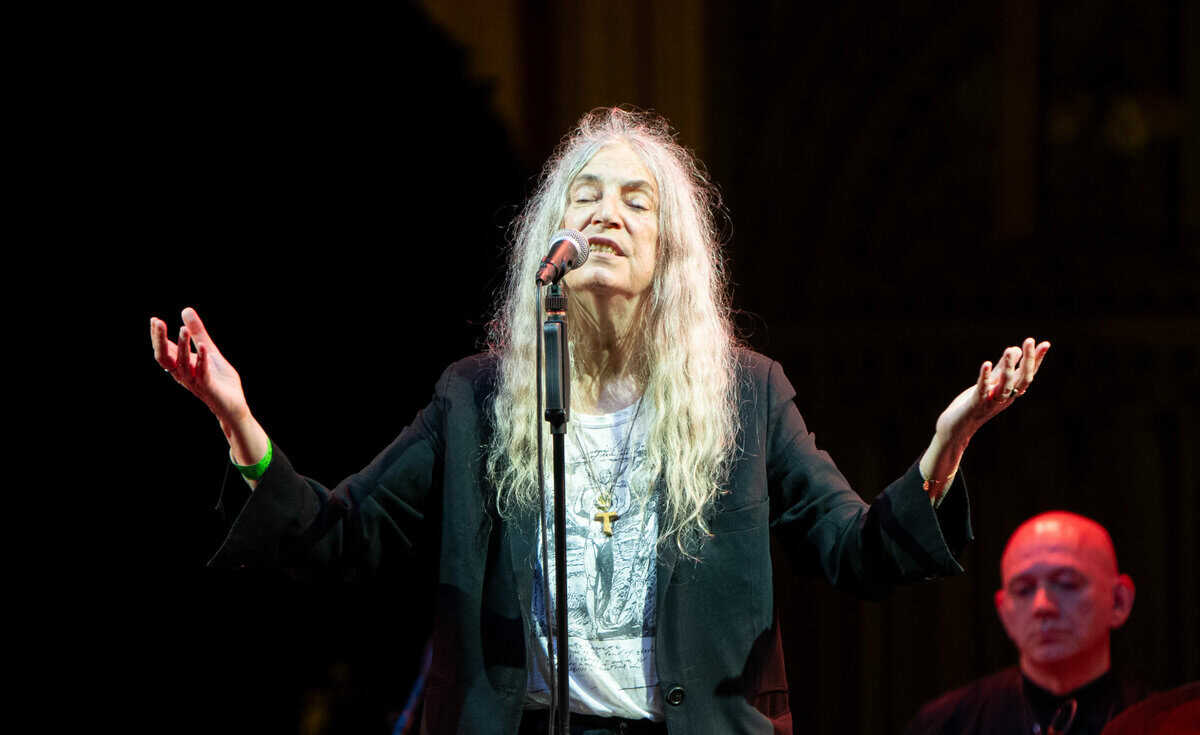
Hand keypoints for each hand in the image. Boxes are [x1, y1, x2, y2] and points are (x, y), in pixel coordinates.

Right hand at [150, 308, 265, 465]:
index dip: (157, 337)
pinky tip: (203, 347)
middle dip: (159, 341)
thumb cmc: (219, 379)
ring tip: (183, 329)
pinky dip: (203, 360)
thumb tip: (185, 310)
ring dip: (182, 347)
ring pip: (183, 365)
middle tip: (158, 323)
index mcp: (181, 366)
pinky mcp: (209, 388)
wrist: (233, 405)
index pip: (164, 351)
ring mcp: (195, 382)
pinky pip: (203, 373)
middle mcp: (184, 374)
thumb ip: (198, 332)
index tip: (154, 320)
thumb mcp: (209, 351)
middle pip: (165, 358)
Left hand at [936, 338, 1051, 442]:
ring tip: (1009, 349)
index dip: (1037, 360)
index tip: (1045, 344)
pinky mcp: (976, 404)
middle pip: (1022, 379)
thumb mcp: (992, 383)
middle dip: (1028, 360)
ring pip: (1005, 384)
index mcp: (1011, 392)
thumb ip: (1003, 368)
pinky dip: (985, 377)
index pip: (1028, 374)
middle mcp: (1005, 397)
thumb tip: (1016, 349)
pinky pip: (982, 389)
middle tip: (1030, 340)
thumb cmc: (975, 404)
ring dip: (1008, 366)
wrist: (958, 427)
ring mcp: (992, 402)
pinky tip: (987, 364)